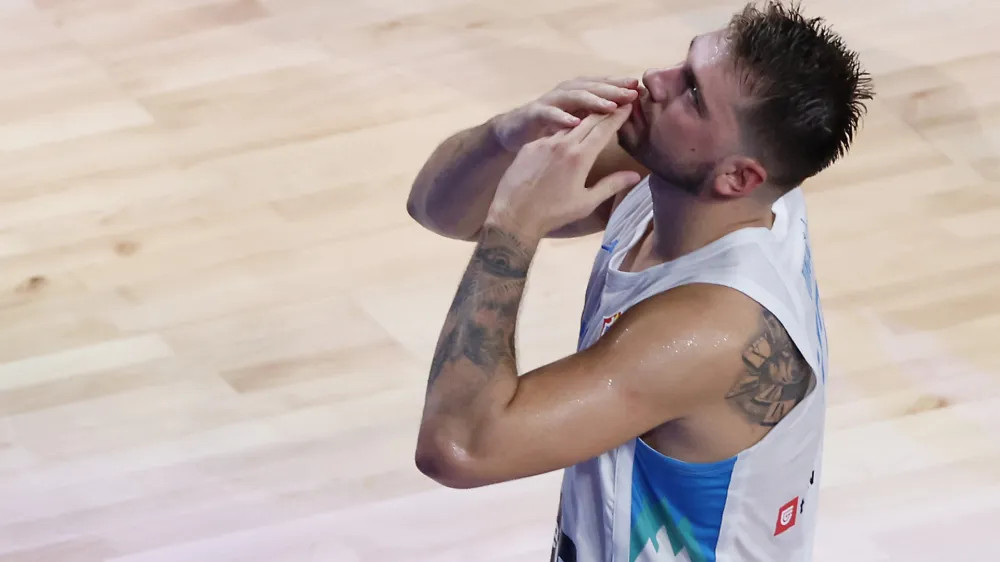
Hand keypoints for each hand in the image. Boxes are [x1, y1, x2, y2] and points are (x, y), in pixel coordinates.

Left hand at [487, 106, 641, 238]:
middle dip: (605, 109)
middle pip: (589, 119)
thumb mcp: (586, 202)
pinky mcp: (529, 146)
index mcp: (580, 157)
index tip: (629, 105)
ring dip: (585, 116)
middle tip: (618, 100)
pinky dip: (564, 129)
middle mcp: (563, 143)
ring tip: (596, 111)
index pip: (604, 128)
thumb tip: (636, 175)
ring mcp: (544, 143)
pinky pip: (551, 133)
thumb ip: (611, 185)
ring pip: (569, 124)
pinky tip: (568, 129)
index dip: (618, 115)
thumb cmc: (553, 213)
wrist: (514, 216)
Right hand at [491, 77, 638, 152]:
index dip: (620, 86)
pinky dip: (561, 117)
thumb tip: (625, 115)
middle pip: (592, 88)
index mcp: (578, 96)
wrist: (513, 133)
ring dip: (591, 100)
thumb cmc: (550, 131)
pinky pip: (548, 114)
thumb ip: (596, 120)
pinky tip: (574, 122)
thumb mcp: (577, 125)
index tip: (639, 90)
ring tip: (609, 106)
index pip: (603, 87)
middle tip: (631, 94)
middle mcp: (565, 94)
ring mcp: (549, 103)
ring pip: (573, 96)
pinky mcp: (533, 114)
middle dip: (612, 89)